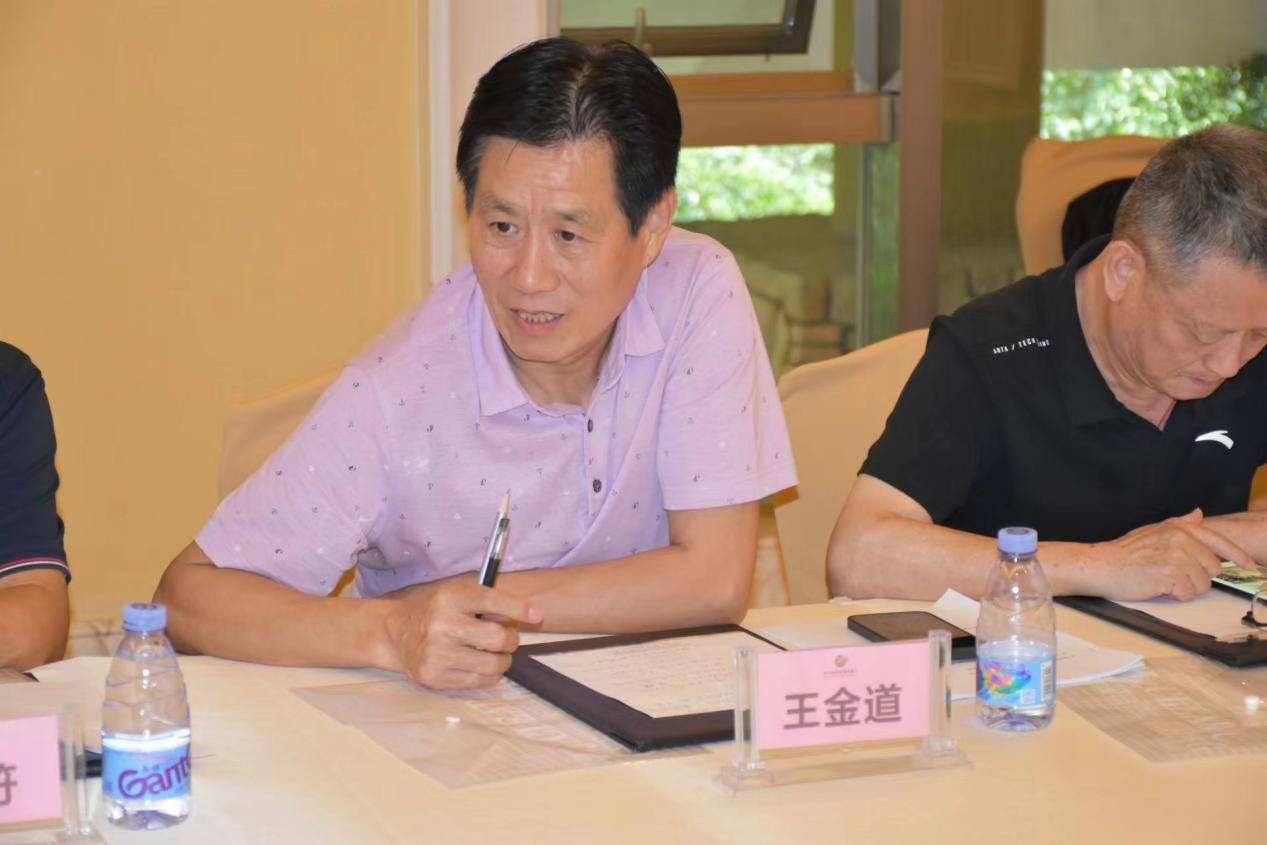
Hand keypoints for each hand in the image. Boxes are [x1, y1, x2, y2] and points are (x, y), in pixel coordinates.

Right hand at [380, 580, 541, 688]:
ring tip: (497, 654)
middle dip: (512, 639)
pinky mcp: (433, 676)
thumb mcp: (457, 595)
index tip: (536, 614)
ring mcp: (435, 653)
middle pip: (496, 637)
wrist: (395, 633)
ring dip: (504, 660)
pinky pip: (478, 681)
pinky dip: (489, 675)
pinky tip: (483, 665)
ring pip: (492, 664)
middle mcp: (441, 624)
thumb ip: (489, 603)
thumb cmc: (436, 611)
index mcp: (450, 598)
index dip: (518, 608)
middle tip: (508, 638)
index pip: (490, 600)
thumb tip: (527, 613)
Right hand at [1089, 508, 1251, 600]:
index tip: (1249, 565)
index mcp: (1179, 527)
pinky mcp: (1170, 575)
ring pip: (1202, 584)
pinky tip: (1159, 586)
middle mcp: (1181, 538)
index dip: (1237, 555)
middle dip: (1197, 576)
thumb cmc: (1125, 553)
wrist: (1102, 565)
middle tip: (1173, 573)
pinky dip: (1175, 595)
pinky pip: (1188, 593)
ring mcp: (1177, 556)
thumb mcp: (1154, 531)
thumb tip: (1198, 514)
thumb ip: (1180, 524)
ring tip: (1163, 580)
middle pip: (1213, 567)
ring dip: (1185, 587)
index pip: (1218, 541)